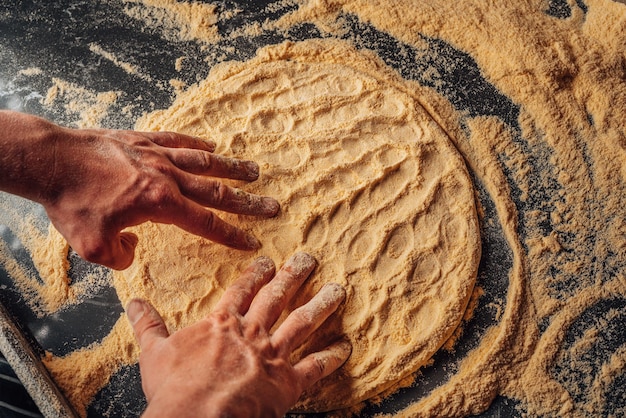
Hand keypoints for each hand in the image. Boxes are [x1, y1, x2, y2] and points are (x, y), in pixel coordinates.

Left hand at [0, 111, 278, 268]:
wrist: (51, 160)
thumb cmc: (71, 202)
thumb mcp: (93, 245)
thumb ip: (120, 256)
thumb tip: (132, 250)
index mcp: (161, 204)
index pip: (207, 223)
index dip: (232, 235)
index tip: (253, 240)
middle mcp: (167, 178)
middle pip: (217, 191)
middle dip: (247, 202)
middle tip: (272, 205)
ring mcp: (156, 155)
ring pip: (203, 162)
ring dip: (230, 168)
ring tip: (253, 170)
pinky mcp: (142, 140)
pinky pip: (177, 140)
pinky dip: (196, 144)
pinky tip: (211, 145)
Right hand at [127, 252, 350, 417]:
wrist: (196, 417)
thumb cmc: (174, 388)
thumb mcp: (154, 352)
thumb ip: (148, 324)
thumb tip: (133, 302)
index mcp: (222, 323)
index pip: (242, 290)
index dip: (256, 274)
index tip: (268, 260)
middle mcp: (251, 333)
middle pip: (277, 297)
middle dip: (293, 276)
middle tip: (308, 259)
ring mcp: (272, 355)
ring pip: (302, 323)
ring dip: (320, 304)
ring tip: (337, 289)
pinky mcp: (287, 382)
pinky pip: (315, 367)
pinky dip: (332, 356)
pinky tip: (346, 346)